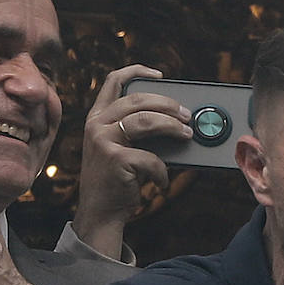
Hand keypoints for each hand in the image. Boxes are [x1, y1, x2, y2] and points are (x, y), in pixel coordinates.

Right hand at [74, 65, 190, 257]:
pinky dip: (162, 170)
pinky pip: (151, 158)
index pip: (113, 81)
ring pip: (147, 121)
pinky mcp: (114, 159)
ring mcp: (103, 141)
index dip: (137, 71)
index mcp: (97, 117)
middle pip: (138, 99)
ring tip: (187, 135)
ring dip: (173, 127)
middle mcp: (96, 124)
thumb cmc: (117, 179)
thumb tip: (176, 117)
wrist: (100, 213)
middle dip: (168, 104)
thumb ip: (136, 129)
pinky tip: (161, 180)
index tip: (160, 75)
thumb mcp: (119, 147)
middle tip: (187, 115)